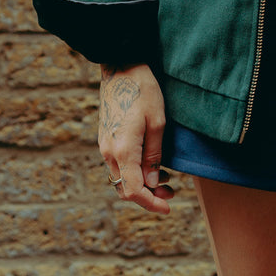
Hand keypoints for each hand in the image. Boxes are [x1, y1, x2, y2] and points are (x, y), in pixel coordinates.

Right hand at [99, 62, 174, 213]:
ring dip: (141, 184)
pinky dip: (133, 172)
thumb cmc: (143, 91)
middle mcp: (109, 152)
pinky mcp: (105, 139)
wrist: (121, 68)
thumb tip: (151, 182)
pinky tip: (150, 165)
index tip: (168, 207)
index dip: (151, 204)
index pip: (134, 191)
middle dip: (148, 196)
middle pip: (125, 189)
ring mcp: (104, 145)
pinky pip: (118, 166)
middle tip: (171, 192)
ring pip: (120, 179)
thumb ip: (154, 155)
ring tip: (165, 180)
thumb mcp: (157, 121)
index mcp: (122, 150)